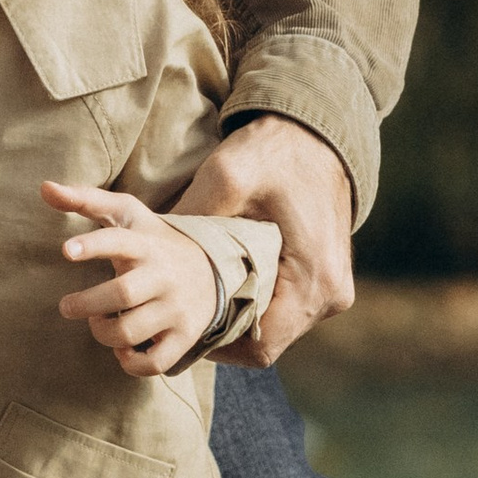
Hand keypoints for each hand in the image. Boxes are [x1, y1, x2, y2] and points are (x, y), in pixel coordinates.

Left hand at [44, 180, 225, 377]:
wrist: (213, 268)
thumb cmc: (152, 240)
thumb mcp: (126, 214)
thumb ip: (85, 200)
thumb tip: (44, 187)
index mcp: (146, 244)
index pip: (119, 240)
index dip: (92, 245)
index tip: (66, 251)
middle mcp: (163, 276)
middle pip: (121, 294)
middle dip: (86, 304)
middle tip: (66, 306)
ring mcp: (176, 309)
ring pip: (130, 332)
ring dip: (103, 333)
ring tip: (97, 322)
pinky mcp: (184, 336)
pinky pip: (154, 363)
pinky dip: (130, 362)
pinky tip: (121, 348)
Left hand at [171, 112, 355, 363]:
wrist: (315, 130)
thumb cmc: (273, 152)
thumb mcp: (226, 178)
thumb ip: (189, 223)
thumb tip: (143, 258)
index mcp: (315, 278)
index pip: (260, 347)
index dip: (215, 346)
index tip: (179, 328)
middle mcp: (333, 293)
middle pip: (267, 342)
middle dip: (222, 335)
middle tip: (180, 317)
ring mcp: (335, 288)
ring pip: (277, 328)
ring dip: (238, 321)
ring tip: (197, 303)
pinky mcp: (328, 277)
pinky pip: (287, 310)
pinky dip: (254, 306)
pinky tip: (223, 287)